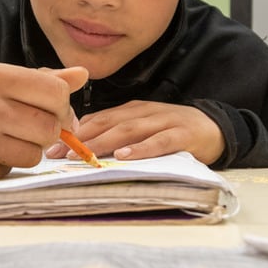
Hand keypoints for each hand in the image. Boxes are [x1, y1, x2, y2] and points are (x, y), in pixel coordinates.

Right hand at [0, 62, 87, 182]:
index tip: (54, 111)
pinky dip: (4, 164)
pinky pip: (9, 171)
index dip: (62, 106)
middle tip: (32, 128)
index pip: (53, 92)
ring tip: (4, 139)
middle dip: (49, 131)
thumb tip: (83, 75)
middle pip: (49, 127)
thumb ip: (37, 79)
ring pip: (34, 154)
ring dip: (27, 150)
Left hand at [45, 100, 223, 165]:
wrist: (216, 126)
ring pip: (129, 131)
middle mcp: (144, 112)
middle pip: (108, 124)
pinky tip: (125, 157)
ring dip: (104, 143)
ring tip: (84, 156)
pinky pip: (159, 142)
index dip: (73, 132)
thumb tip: (82, 146)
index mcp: (131, 110)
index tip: (51, 147)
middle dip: (81, 139)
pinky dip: (141, 149)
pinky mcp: (183, 135)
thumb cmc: (173, 131)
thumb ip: (118, 133)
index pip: (98, 119)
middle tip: (59, 154)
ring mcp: (164, 122)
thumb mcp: (143, 128)